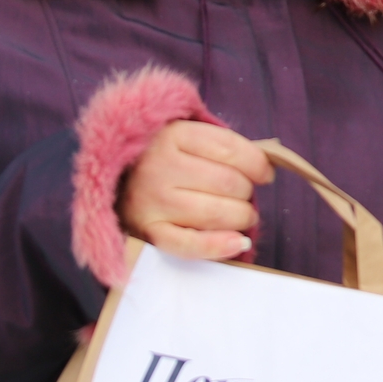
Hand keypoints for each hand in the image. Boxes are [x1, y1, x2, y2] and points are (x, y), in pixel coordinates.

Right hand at [119, 120, 270, 261]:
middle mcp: (160, 167)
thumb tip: (268, 165)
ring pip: (216, 214)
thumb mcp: (187, 138)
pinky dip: (220, 246)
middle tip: (243, 197)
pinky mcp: (148, 232)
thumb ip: (223, 147)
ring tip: (240, 217)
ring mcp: (152, 201)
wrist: (114, 182)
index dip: (258, 165)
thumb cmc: (163, 160)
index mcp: (172, 135)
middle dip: (247, 193)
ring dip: (241, 218)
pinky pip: (191, 245)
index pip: (231, 150)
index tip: (264, 174)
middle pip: (228, 183)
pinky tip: (238, 242)